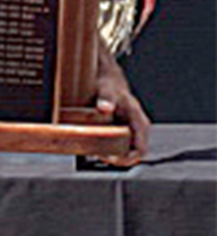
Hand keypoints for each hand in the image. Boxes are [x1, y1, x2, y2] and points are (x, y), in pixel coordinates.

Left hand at [95, 37, 149, 166]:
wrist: (106, 77)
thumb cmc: (109, 83)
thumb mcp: (107, 90)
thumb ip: (106, 99)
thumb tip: (105, 108)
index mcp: (139, 121)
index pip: (140, 150)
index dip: (126, 159)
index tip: (109, 158)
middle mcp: (137, 127)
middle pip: (132, 154)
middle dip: (116, 159)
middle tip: (99, 156)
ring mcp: (130, 129)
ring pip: (125, 150)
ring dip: (112, 154)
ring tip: (95, 152)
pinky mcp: (122, 129)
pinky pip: (118, 145)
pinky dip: (108, 148)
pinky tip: (95, 146)